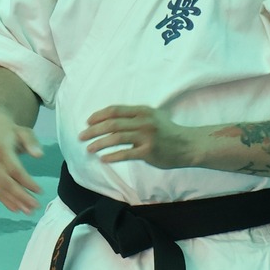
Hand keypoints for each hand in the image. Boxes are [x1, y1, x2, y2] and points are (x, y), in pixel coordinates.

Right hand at [0, 111, 43, 212]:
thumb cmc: (11, 132)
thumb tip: (39, 155)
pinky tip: (16, 209)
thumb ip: (32, 142)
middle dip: (21, 197)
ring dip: (14, 202)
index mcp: (2, 151)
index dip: (27, 182)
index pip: (15, 170)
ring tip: (28, 211)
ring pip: (0, 190)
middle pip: (7, 183)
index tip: (40, 191)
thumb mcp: (24, 131)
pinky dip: (4, 201)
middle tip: (36, 206)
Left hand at [79, 104, 196, 169]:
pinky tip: (103, 159)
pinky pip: (126, 154)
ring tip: (89, 149)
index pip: (114, 110)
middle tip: (81, 137)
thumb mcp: (152, 117)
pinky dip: (112, 156)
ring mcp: (146, 137)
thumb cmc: (167, 132)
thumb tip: (111, 120)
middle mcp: (143, 121)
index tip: (87, 122)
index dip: (98, 115)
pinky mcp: (148, 152)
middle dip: (93, 130)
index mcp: (142, 111)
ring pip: (116, 138)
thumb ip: (134, 117)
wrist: (187, 145)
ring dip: (99, 143)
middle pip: (112, 123)